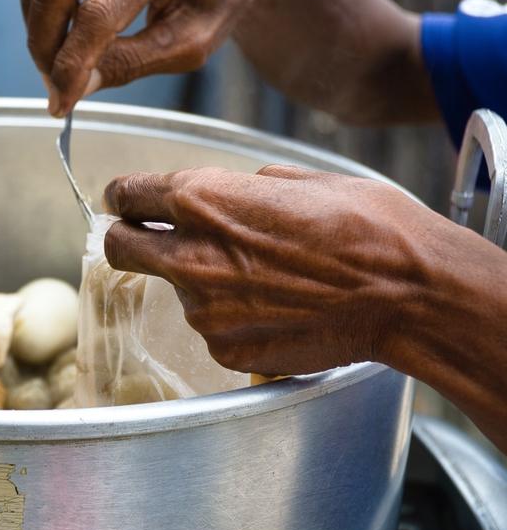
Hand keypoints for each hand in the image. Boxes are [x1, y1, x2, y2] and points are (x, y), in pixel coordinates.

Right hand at [14, 0, 284, 115]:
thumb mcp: (191, 43)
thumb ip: (133, 64)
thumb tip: (78, 85)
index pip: (98, 14)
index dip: (71, 65)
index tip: (60, 103)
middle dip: (43, 44)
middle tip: (54, 81)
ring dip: (36, 23)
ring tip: (62, 52)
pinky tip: (62, 17)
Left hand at [102, 165, 449, 375]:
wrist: (409, 295)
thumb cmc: (365, 227)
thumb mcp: (299, 180)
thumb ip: (244, 186)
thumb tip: (232, 190)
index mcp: (202, 200)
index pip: (125, 194)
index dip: (126, 196)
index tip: (129, 201)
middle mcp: (190, 255)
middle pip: (120, 247)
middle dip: (130, 238)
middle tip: (154, 238)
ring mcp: (204, 310)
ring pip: (177, 290)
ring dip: (201, 281)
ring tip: (264, 278)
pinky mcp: (225, 349)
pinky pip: (212, 327)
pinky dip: (233, 317)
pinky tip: (277, 308)